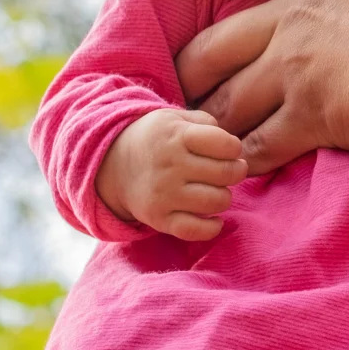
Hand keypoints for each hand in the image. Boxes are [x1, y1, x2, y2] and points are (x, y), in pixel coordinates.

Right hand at [95, 107, 247, 238]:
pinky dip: (212, 228)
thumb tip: (231, 146)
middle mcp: (169, 166)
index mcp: (177, 136)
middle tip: (230, 171)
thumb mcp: (175, 118)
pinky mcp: (159, 219)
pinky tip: (215, 219)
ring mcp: (163, 194)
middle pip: (226, 174)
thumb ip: (207, 123)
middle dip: (236, 172)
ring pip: (217, 201)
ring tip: (217, 190)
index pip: (225, 144)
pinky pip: (195, 231)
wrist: (111, 164)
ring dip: (225, 197)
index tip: (229, 151)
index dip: (234, 148)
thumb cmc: (157, 140)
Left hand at [148, 0, 348, 173]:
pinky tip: (239, 177)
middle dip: (193, 65)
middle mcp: (298, 15)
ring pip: (225, 97)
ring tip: (205, 141)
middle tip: (182, 84)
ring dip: (213, 121)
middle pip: (217, 40)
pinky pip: (252, 144)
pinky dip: (241, 162)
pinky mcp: (300, 114)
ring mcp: (293, 64)